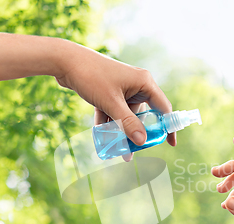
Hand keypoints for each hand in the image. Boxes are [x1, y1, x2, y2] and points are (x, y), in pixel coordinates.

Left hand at [55, 43, 175, 152]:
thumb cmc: (91, 76)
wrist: (64, 60)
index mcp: (144, 82)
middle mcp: (136, 84)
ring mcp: (122, 88)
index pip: (163, 108)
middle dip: (137, 134)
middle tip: (134, 152)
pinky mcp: (109, 91)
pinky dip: (108, 123)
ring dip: (120, 131)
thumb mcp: (111, 103)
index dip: (167, 127)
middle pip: (143, 114)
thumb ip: (127, 122)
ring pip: (125, 115)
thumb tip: (142, 141)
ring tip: (116, 150)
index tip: (170, 144)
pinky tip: (101, 138)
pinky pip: (113, 111)